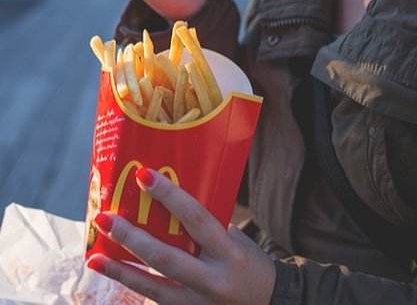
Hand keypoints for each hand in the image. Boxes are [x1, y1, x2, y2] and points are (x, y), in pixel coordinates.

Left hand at [87, 168, 275, 303]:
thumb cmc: (251, 263)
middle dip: (132, 237)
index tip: (144, 176)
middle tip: (106, 219)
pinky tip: (115, 277)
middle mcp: (213, 278)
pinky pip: (158, 302)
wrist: (270, 304)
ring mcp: (200, 303)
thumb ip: (206, 227)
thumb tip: (172, 206)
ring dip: (121, 271)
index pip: (196, 218)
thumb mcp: (236, 240)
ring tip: (94, 258)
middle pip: (166, 257)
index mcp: (229, 251)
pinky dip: (135, 288)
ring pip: (154, 287)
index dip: (170, 196)